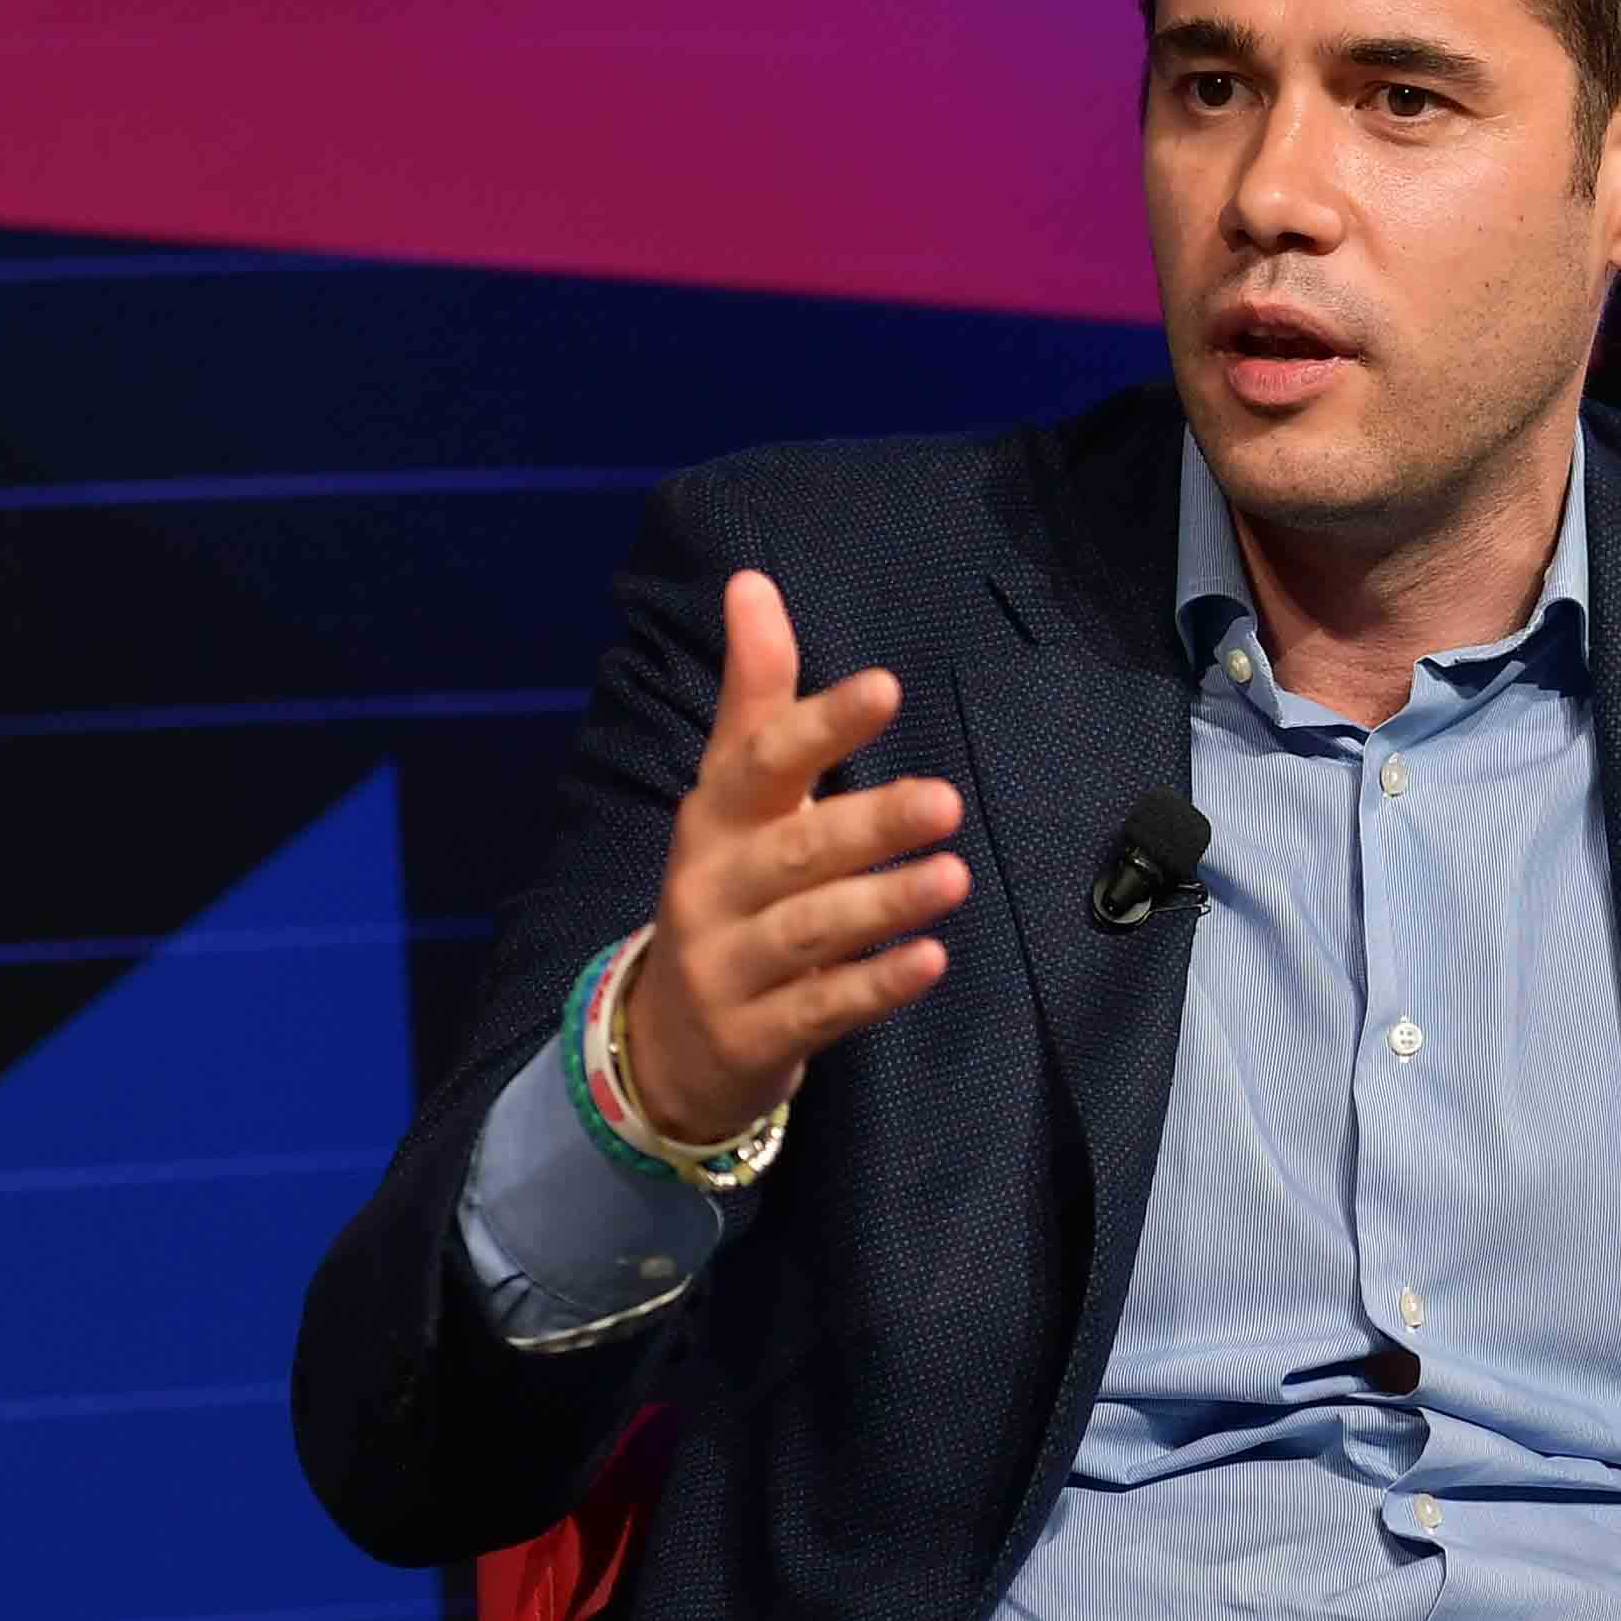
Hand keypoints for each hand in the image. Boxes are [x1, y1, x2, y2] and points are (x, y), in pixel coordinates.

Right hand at [622, 568, 970, 1141]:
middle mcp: (712, 887)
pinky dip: (874, 987)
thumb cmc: (729, 892)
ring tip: (954, 876)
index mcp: (715, 818)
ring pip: (809, 932)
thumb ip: (757, 697)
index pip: (761, 761)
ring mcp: (727, 966)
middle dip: (869, 826)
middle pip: (793, 852)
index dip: (819, 725)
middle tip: (946, 801)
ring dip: (882, 904)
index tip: (885, 688)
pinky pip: (819, 1010)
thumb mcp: (734, 796)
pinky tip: (931, 962)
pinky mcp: (753, 1036)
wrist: (666, 1040)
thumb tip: (752, 580)